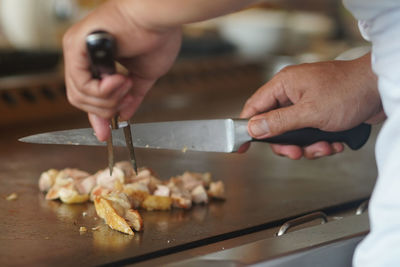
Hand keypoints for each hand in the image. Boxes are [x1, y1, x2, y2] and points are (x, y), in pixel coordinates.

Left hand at [63, 0, 180, 140]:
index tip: (105, 132)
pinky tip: (120, 79)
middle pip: (80, 100)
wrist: (160, 20)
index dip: (98, 116)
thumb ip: (130, 98)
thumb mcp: (143, 78)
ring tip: (126, 83)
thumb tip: (122, 117)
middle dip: (106, 108)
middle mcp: (82, 55)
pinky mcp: (76, 44)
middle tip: (126, 97)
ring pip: (80, 96)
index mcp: (96, 61)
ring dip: (108, 98)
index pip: (87, 96)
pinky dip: (103, 90)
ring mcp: (76, 49)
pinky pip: (81, 84)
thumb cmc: (156, 38)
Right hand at [240, 53, 383, 158]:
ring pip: (293, 133)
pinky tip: (334, 143)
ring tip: (324, 147)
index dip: (246, 127)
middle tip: (296, 152)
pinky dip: (320, 142)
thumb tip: (254, 128)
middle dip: (287, 144)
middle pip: (273, 125)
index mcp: (284, 85)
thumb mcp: (310, 112)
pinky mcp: (319, 113)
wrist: (380, 90)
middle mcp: (292, 93)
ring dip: (307, 146)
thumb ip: (279, 123)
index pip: (254, 107)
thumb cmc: (348, 91)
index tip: (241, 146)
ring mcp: (306, 103)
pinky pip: (309, 133)